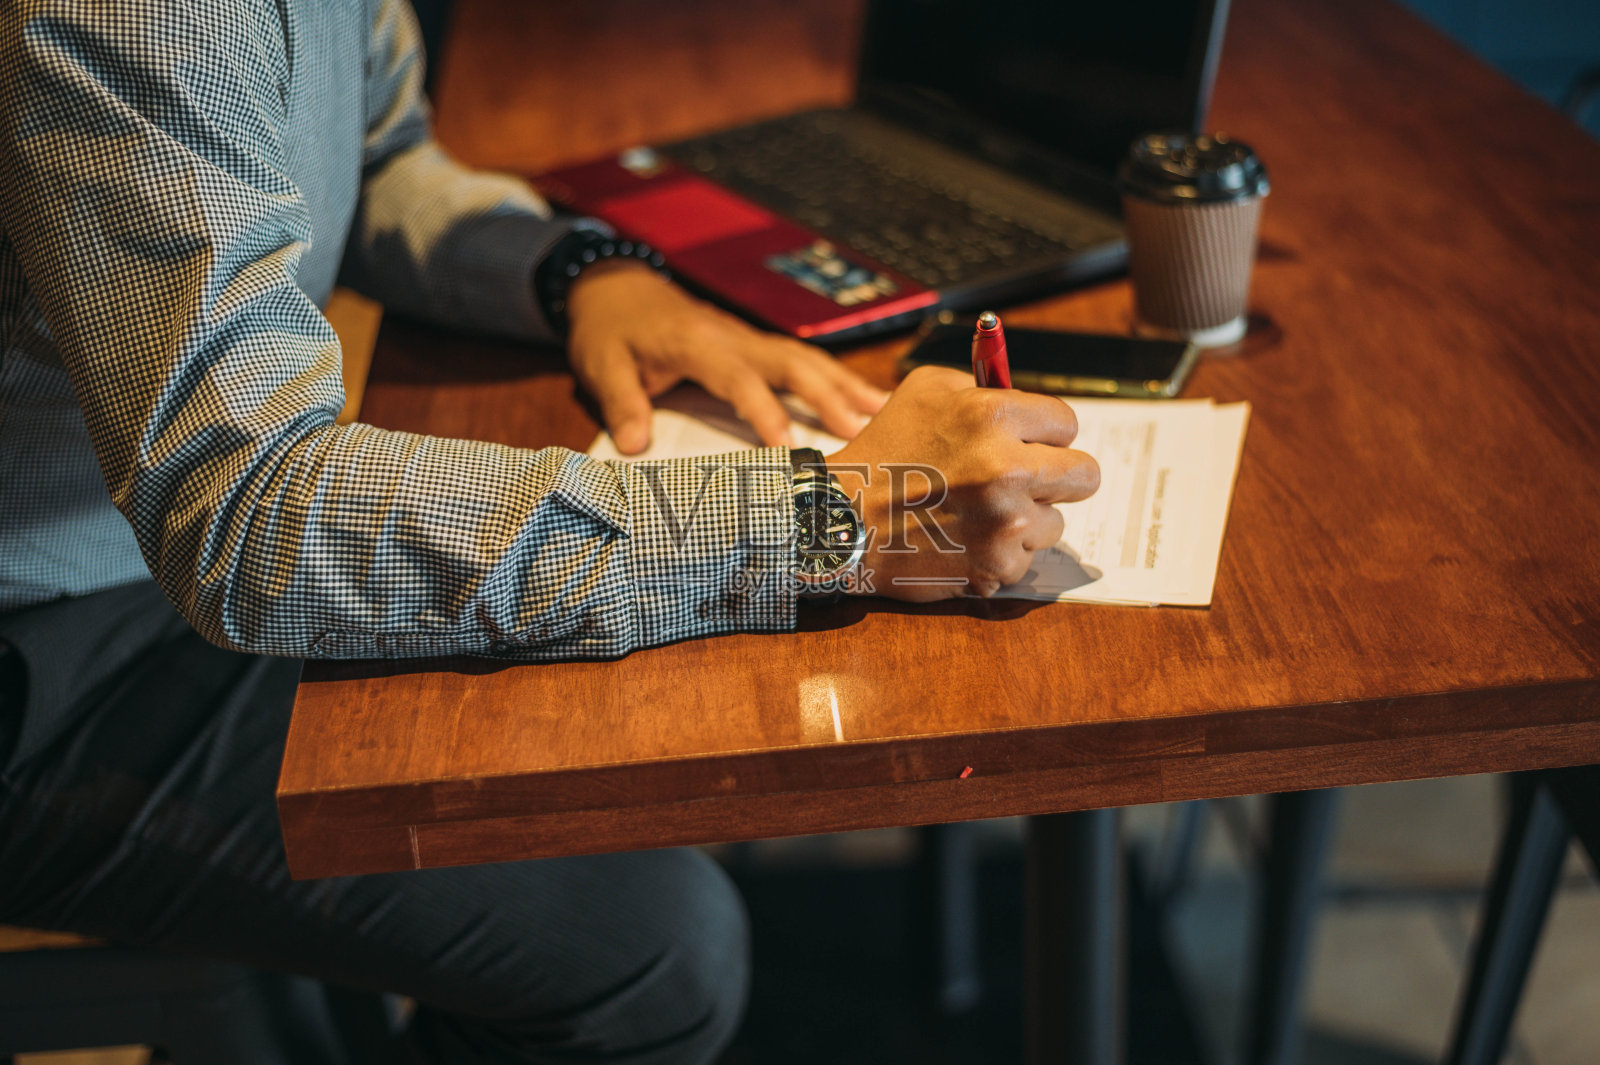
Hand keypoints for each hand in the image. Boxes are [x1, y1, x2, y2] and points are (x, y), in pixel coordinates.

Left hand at [565, 261, 886, 453]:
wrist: (615, 287)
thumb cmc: (610, 329)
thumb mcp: (601, 365)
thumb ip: (621, 404)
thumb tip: (633, 447)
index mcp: (696, 342)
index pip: (738, 378)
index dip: (763, 411)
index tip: (786, 446)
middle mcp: (733, 337)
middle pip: (790, 363)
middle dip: (827, 397)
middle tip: (861, 432)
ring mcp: (748, 337)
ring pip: (806, 358)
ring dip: (845, 385)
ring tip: (882, 413)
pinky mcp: (754, 343)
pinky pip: (801, 359)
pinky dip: (835, 378)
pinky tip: (862, 397)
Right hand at [827, 366, 1099, 599]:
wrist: (841, 520)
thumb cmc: (883, 452)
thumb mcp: (924, 391)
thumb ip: (981, 387)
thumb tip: (1027, 404)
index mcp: (991, 416)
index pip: (1067, 423)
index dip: (1045, 434)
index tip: (1027, 443)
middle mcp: (1006, 468)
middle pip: (1084, 474)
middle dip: (1058, 476)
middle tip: (1025, 482)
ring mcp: (1005, 522)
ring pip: (1055, 522)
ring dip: (1026, 519)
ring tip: (978, 514)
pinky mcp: (997, 566)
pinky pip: (1026, 559)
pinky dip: (1001, 554)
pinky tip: (964, 541)